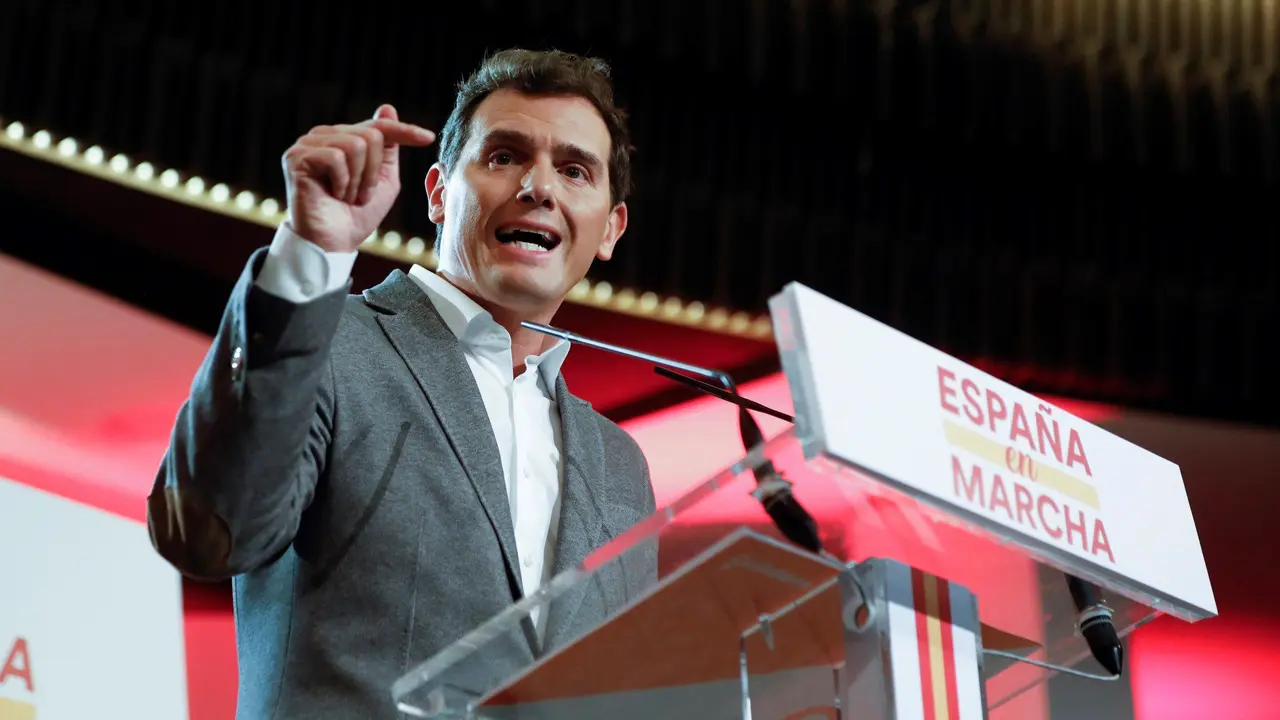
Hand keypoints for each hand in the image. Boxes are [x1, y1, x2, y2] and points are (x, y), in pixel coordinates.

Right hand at [282, 104, 435, 252]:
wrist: (333, 243)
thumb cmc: (356, 216)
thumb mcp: (383, 180)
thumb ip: (387, 148)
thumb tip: (386, 107)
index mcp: (343, 139)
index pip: (378, 126)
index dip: (404, 131)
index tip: (428, 138)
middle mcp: (323, 136)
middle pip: (371, 134)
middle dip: (374, 171)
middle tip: (362, 196)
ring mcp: (307, 144)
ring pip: (356, 144)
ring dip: (359, 179)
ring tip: (346, 196)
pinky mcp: (297, 157)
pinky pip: (336, 157)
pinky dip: (342, 182)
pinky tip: (332, 194)